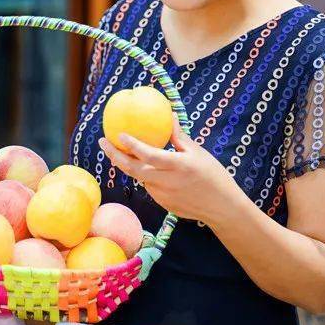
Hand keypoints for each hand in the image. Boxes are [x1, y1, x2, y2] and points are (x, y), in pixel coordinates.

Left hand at [98, 114, 238, 224]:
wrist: (221, 207)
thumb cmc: (213, 176)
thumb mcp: (198, 153)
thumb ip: (179, 137)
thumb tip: (169, 116)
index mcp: (176, 166)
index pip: (148, 155)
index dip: (132, 145)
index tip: (119, 134)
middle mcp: (166, 181)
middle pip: (132, 169)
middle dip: (114, 155)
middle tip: (103, 142)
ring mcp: (162, 195)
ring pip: (140, 177)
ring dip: (131, 165)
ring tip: (121, 151)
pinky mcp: (162, 204)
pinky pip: (149, 186)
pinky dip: (145, 175)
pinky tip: (146, 167)